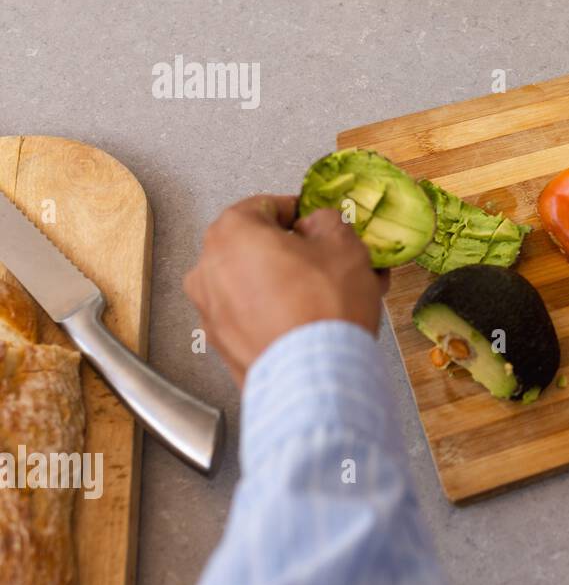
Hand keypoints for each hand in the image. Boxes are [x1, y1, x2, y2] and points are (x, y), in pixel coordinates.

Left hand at [184, 196, 387, 387]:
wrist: (316, 378)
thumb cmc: (322, 309)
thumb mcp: (342, 243)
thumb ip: (326, 220)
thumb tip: (318, 224)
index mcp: (231, 233)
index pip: (264, 205)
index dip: (298, 211)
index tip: (315, 222)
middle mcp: (208, 270)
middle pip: (255, 248)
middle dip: (293, 252)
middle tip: (327, 261)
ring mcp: (210, 312)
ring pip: (254, 284)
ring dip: (287, 284)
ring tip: (329, 296)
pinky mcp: (222, 346)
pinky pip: (252, 317)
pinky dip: (277, 314)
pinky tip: (311, 321)